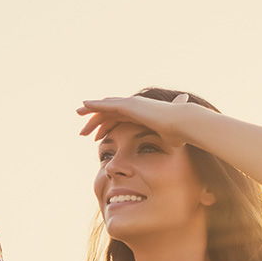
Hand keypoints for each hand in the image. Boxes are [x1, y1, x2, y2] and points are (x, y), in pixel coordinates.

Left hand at [77, 93, 194, 143]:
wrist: (183, 125)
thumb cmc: (178, 136)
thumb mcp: (167, 143)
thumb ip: (163, 145)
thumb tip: (168, 155)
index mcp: (141, 116)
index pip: (119, 120)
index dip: (106, 127)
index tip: (96, 138)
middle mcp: (136, 108)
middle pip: (109, 113)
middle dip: (96, 121)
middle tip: (84, 132)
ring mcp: (132, 105)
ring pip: (105, 107)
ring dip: (91, 113)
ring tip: (78, 117)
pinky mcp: (130, 105)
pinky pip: (107, 105)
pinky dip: (95, 105)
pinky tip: (83, 107)